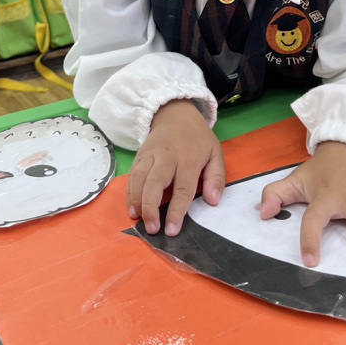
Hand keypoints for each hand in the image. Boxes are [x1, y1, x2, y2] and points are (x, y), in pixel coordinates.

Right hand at [127, 99, 224, 237]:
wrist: (176, 114)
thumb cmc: (198, 139)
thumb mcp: (215, 153)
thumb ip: (216, 178)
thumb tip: (213, 201)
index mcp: (188, 159)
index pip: (182, 188)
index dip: (177, 211)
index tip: (172, 230)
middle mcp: (167, 157)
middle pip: (155, 183)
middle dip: (150, 207)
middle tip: (152, 229)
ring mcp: (150, 155)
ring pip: (138, 178)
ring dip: (136, 200)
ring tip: (137, 219)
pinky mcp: (139, 156)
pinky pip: (131, 175)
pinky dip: (129, 192)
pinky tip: (131, 207)